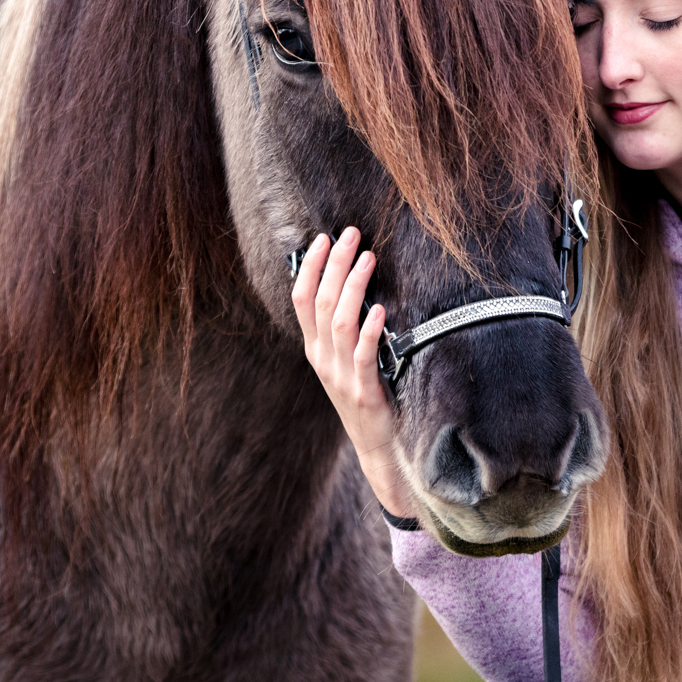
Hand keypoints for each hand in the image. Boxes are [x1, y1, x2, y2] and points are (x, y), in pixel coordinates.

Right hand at [292, 229, 412, 517]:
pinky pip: (364, 355)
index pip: (302, 299)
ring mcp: (341, 375)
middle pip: (322, 303)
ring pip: (340, 323)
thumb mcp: (344, 361)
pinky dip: (370, 330)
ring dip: (353, 287)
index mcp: (315, 349)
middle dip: (334, 265)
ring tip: (368, 258)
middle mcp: (322, 359)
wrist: (377, 446)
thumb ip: (342, 329)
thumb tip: (351, 283)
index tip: (322, 238)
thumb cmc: (365, 396)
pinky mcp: (363, 390)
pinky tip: (379, 309)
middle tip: (350, 235)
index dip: (309, 267)